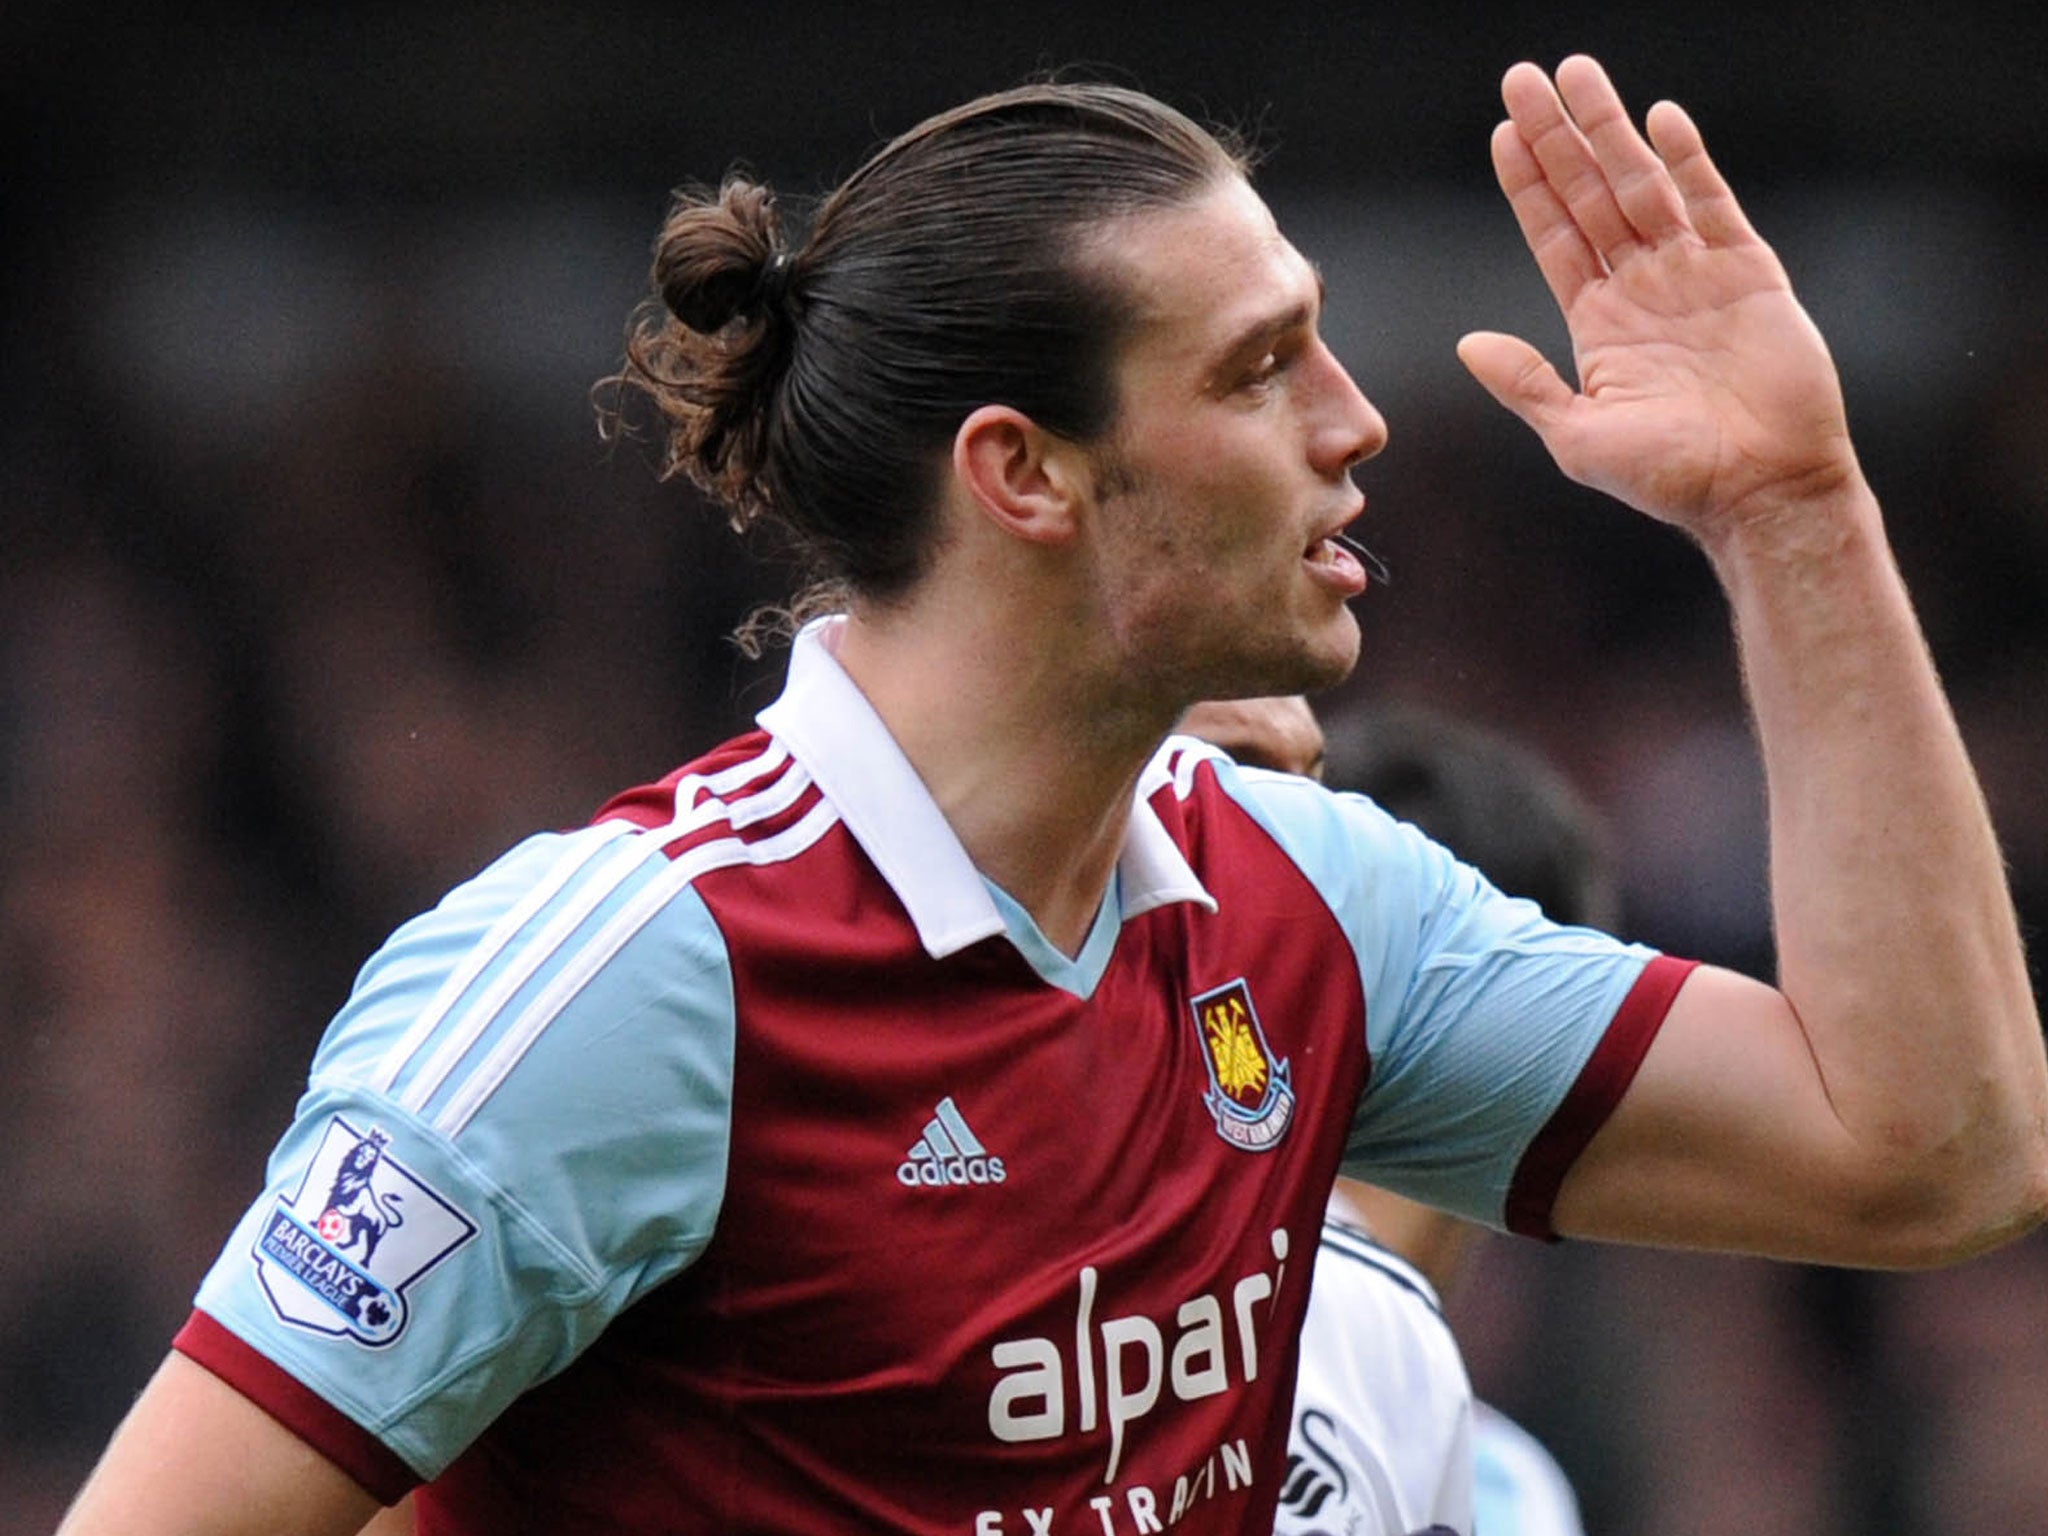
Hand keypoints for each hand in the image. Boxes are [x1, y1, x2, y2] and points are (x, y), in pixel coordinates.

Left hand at [1458, 56, 1862, 542]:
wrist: (1761, 490)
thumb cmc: (1670, 478)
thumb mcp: (1577, 435)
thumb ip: (1525, 385)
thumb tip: (1466, 343)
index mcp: (1598, 323)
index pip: (1553, 235)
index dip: (1528, 184)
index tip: (1501, 133)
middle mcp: (1642, 288)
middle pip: (1590, 194)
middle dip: (1557, 137)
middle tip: (1523, 77)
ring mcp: (1695, 275)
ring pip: (1642, 185)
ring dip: (1609, 130)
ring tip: (1577, 75)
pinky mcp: (1748, 272)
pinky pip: (1712, 203)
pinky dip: (1687, 161)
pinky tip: (1659, 119)